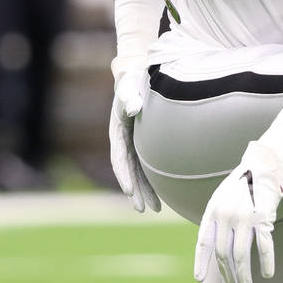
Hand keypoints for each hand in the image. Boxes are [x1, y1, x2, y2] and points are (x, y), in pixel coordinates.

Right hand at [108, 55, 160, 212]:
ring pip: (138, 172)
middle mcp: (124, 139)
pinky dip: (154, 181)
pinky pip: (148, 166)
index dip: (124, 175)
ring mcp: (134, 142)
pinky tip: (164, 194)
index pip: (119, 157)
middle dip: (134, 191)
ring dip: (145, 191)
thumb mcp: (131, 84)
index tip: (130, 190)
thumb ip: (131, 95)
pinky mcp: (144, 143)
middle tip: (143, 209)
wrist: (141, 73)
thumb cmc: (136, 78)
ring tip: (156, 210)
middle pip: (128, 170)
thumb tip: (134, 108)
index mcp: (118, 129)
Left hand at [194, 141, 282, 282]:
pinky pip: (263, 247)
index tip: (199, 278)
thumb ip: (216, 220)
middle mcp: (225, 215)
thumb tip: (213, 247)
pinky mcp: (263, 218)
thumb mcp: (220, 198)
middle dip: (227, 274)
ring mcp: (244, 217)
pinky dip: (265, 263)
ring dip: (243, 275)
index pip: (203, 241)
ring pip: (240, 255)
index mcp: (212, 211)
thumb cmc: (240, 184)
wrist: (261, 165)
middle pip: (222, 253)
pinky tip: (266, 273)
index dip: (201, 261)